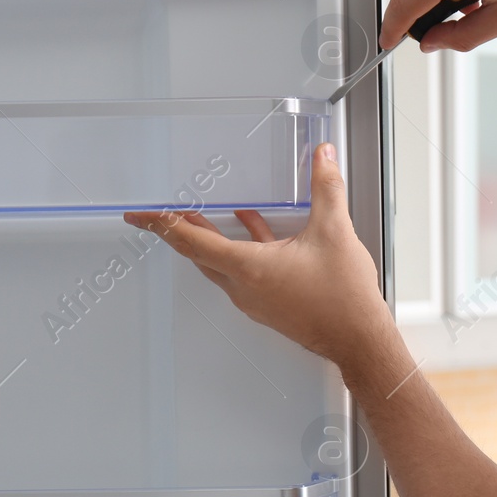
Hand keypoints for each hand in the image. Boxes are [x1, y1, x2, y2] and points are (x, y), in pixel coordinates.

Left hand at [123, 143, 390, 368]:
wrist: (358, 339)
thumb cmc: (343, 298)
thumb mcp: (334, 231)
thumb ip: (325, 188)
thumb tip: (321, 157)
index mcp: (249, 268)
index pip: (191, 241)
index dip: (162, 224)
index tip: (139, 216)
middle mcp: (244, 287)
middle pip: (199, 254)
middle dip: (179, 230)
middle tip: (163, 214)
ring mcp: (255, 299)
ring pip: (220, 264)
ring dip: (209, 240)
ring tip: (203, 217)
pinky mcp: (269, 305)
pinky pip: (242, 273)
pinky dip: (239, 250)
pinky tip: (256, 232)